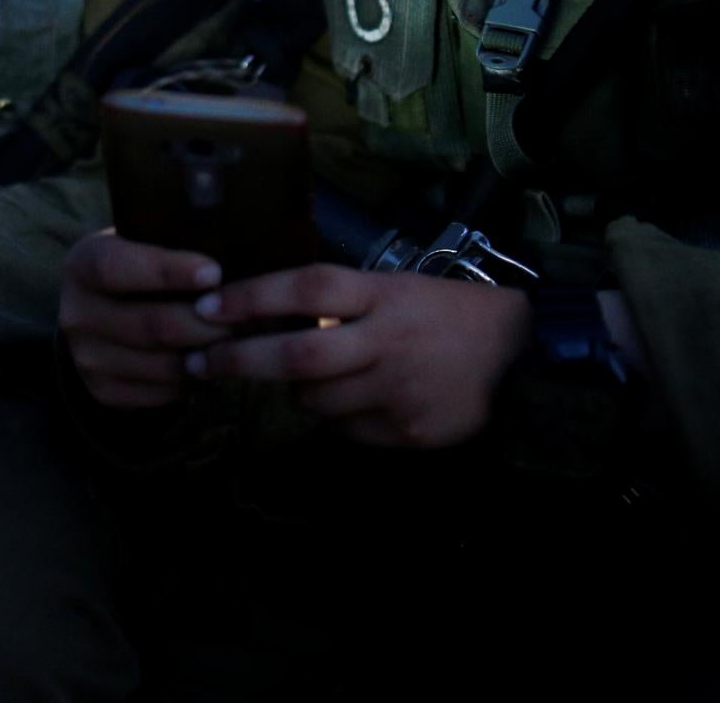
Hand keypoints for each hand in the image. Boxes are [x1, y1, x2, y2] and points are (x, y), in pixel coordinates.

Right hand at [58, 229, 232, 409]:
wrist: (99, 308)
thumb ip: (173, 242)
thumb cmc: (139, 265)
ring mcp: (86, 357)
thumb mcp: (141, 240)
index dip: (167, 271)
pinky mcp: (103, 391)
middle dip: (205, 323)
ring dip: (206, 356)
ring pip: (162, 365)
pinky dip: (194, 380)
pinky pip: (161, 393)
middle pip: (149, 325)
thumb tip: (234, 251)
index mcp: (82, 264)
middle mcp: (76, 313)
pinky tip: (213, 362)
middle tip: (246, 315)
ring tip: (239, 341)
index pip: (117, 268)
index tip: (214, 272)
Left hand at [191, 264, 531, 448]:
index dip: (253, 296)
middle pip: (299, 354)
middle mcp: (389, 341)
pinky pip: (349, 430)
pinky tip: (369, 401)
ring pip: (318, 401)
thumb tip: (261, 316)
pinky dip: (343, 417)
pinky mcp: (410, 433)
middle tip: (199, 363)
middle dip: (240, 360)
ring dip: (302, 391)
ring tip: (325, 376)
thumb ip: (339, 302)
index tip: (206, 306)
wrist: (520, 356)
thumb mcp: (395, 288)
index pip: (309, 287)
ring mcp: (400, 391)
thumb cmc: (443, 313)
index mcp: (385, 294)